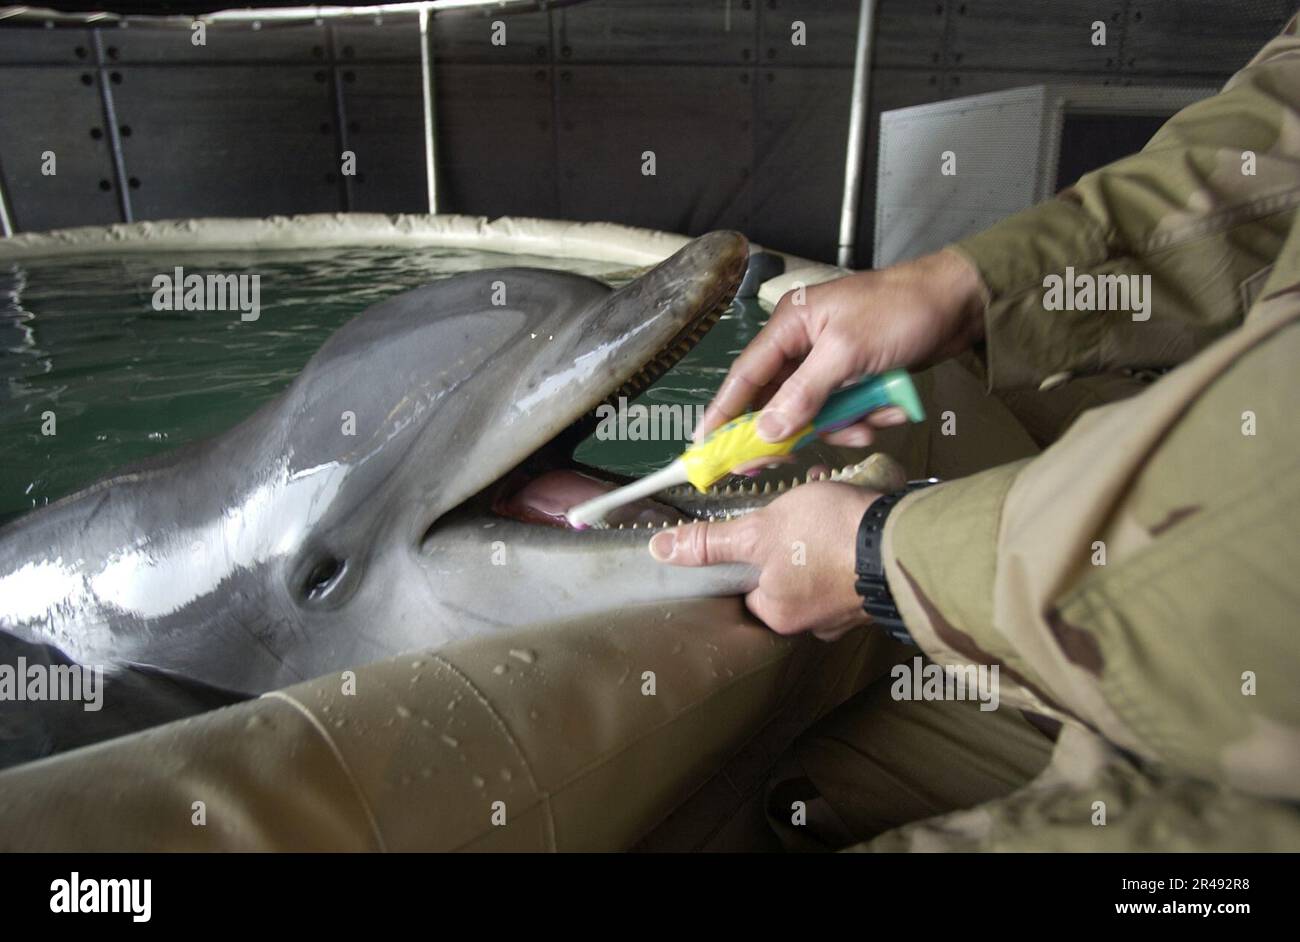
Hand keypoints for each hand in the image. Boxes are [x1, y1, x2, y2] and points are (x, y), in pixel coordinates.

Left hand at [648, 482, 880, 640]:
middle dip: (786, 540)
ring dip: (818, 535)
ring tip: (823, 501)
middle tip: (793, 509)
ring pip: (818, 569)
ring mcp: (848, 611)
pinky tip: (851, 512)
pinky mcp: (876, 592)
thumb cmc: (827, 537)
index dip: (745, 556)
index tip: (755, 529)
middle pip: (782, 577)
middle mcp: (812, 622)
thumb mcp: (758, 530)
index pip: (745, 588)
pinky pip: (850, 565)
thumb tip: (660, 551)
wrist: (904, 541)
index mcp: (777, 613)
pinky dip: (846, 539)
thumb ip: (711, 543)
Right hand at [696, 249, 984, 445]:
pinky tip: (889, 410)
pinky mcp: (858, 376)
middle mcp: (804, 345)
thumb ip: (804, 394)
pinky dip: (865, 415)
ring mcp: (832, 362)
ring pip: (817, 411)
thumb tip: (767, 430)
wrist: (960, 302)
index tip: (704, 444)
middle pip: (779, 401)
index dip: (724, 411)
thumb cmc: (900, 310)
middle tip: (781, 461)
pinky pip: (847, 409)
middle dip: (793, 429)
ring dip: (842, 424)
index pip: (745, 376)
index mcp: (790, 326)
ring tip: (868, 423)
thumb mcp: (846, 353)